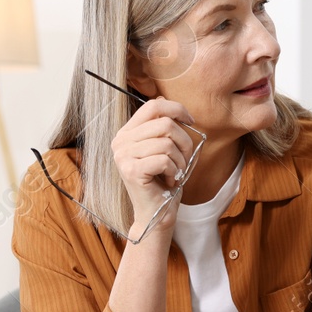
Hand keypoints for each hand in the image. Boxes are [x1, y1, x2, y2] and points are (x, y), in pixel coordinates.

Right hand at [110, 97, 197, 232]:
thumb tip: (163, 98)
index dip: (177, 109)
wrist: (157, 213)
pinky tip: (170, 180)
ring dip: (180, 160)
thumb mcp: (163, 149)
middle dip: (184, 142)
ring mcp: (123, 156)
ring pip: (166, 143)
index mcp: (127, 132)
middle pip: (165, 124)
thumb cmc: (163, 180)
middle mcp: (120, 142)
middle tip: (184, 160)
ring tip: (176, 173)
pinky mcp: (131, 170)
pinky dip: (175, 171)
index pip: (153, 106)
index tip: (191, 122)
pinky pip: (164, 159)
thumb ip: (160, 126)